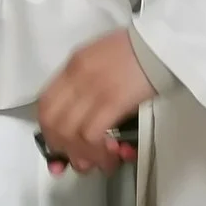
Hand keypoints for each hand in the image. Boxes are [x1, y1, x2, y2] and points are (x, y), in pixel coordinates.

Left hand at [36, 29, 151, 175]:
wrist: (161, 45)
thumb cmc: (137, 52)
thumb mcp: (100, 59)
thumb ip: (85, 83)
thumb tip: (83, 115)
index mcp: (72, 66)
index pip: (44, 103)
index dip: (48, 130)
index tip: (61, 145)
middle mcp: (76, 78)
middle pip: (51, 122)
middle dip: (62, 147)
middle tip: (81, 159)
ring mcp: (92, 89)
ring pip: (69, 133)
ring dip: (83, 154)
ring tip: (101, 161)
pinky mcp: (112, 101)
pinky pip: (91, 135)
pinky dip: (97, 151)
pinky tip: (112, 155)